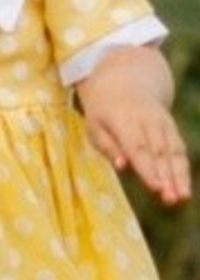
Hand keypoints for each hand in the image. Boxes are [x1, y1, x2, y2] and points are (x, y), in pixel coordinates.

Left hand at [76, 47, 190, 204]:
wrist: (125, 80)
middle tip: (171, 199)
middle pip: (159, 152)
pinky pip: (179, 148)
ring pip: (173, 151)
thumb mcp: (94, 125)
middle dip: (167, 177)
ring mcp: (162, 123)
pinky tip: (184, 188)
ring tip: (182, 197)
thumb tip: (121, 166)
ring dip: (179, 175)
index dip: (148, 169)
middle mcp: (147, 120)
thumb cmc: (104, 111)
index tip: (156, 188)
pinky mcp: (171, 127)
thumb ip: (107, 146)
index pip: (138, 147)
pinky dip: (182, 168)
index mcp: (123, 119)